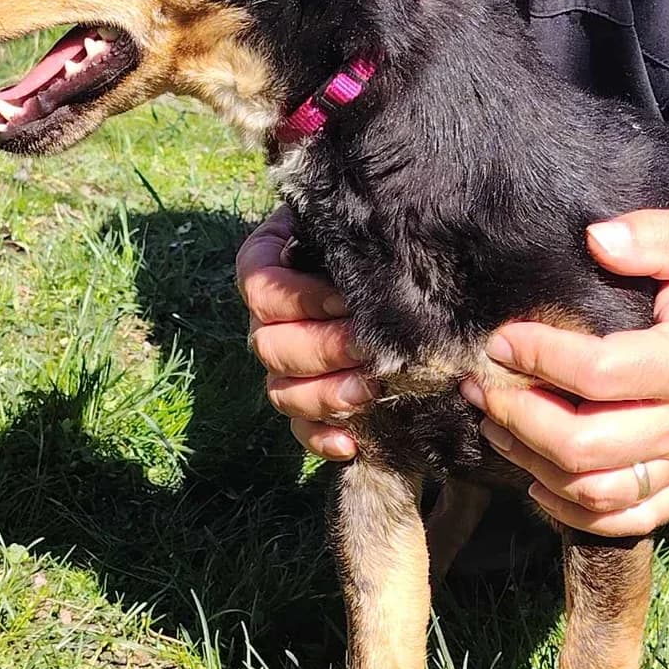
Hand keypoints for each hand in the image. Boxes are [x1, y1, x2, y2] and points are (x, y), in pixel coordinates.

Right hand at [236, 205, 373, 458]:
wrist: (409, 275)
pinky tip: (351, 442)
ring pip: (280, 391)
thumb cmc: (385, 239)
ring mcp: (285, 366)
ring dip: (324, 395)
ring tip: (370, 390)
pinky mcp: (308, 404)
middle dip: (322, 349)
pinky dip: (321, 438)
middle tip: (370, 348)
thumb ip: (357, 236)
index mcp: (271, 265)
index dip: (297, 298)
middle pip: (268, 345)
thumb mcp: (366, 227)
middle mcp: (269, 320)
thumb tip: (375, 259)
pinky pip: (300, 429)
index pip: (259, 285)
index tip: (345, 300)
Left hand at [460, 210, 668, 536]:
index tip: (503, 340)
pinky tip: (538, 483)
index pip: (599, 374)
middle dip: (520, 419)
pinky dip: (577, 514)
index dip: (541, 359)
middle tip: (481, 388)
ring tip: (493, 427)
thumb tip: (596, 238)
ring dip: (535, 465)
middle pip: (587, 446)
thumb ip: (653, 236)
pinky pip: (629, 519)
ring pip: (598, 491)